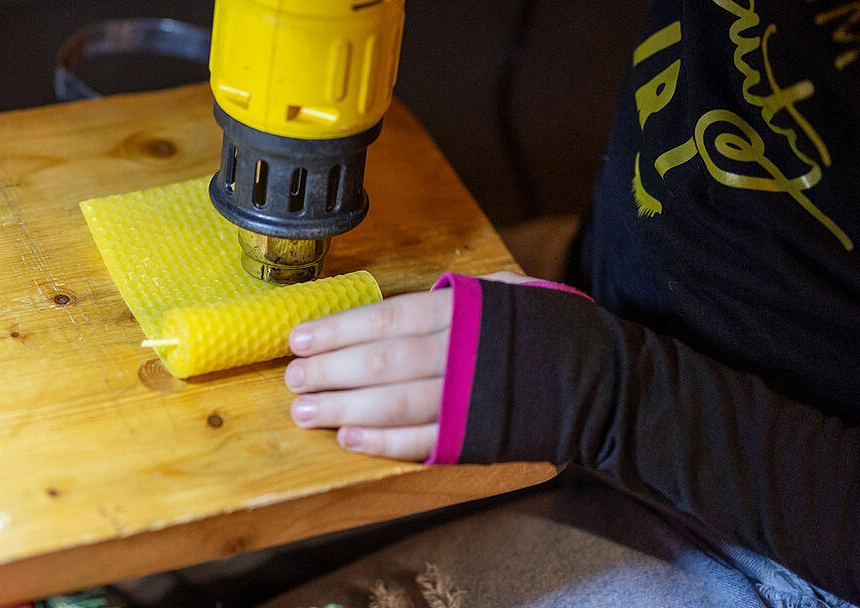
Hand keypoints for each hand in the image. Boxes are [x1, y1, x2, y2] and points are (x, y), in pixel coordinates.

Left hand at [284, 271, 536, 460]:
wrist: (605, 381)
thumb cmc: (550, 330)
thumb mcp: (506, 292)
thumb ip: (453, 297)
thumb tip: (400, 305)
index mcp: (465, 312)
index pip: (386, 320)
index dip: (338, 331)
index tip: (299, 339)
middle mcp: (462, 353)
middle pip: (381, 363)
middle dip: (330, 372)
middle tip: (291, 380)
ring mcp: (470, 398)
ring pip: (395, 404)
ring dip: (344, 410)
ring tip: (304, 412)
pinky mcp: (480, 436)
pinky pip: (425, 442)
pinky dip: (385, 443)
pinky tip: (351, 441)